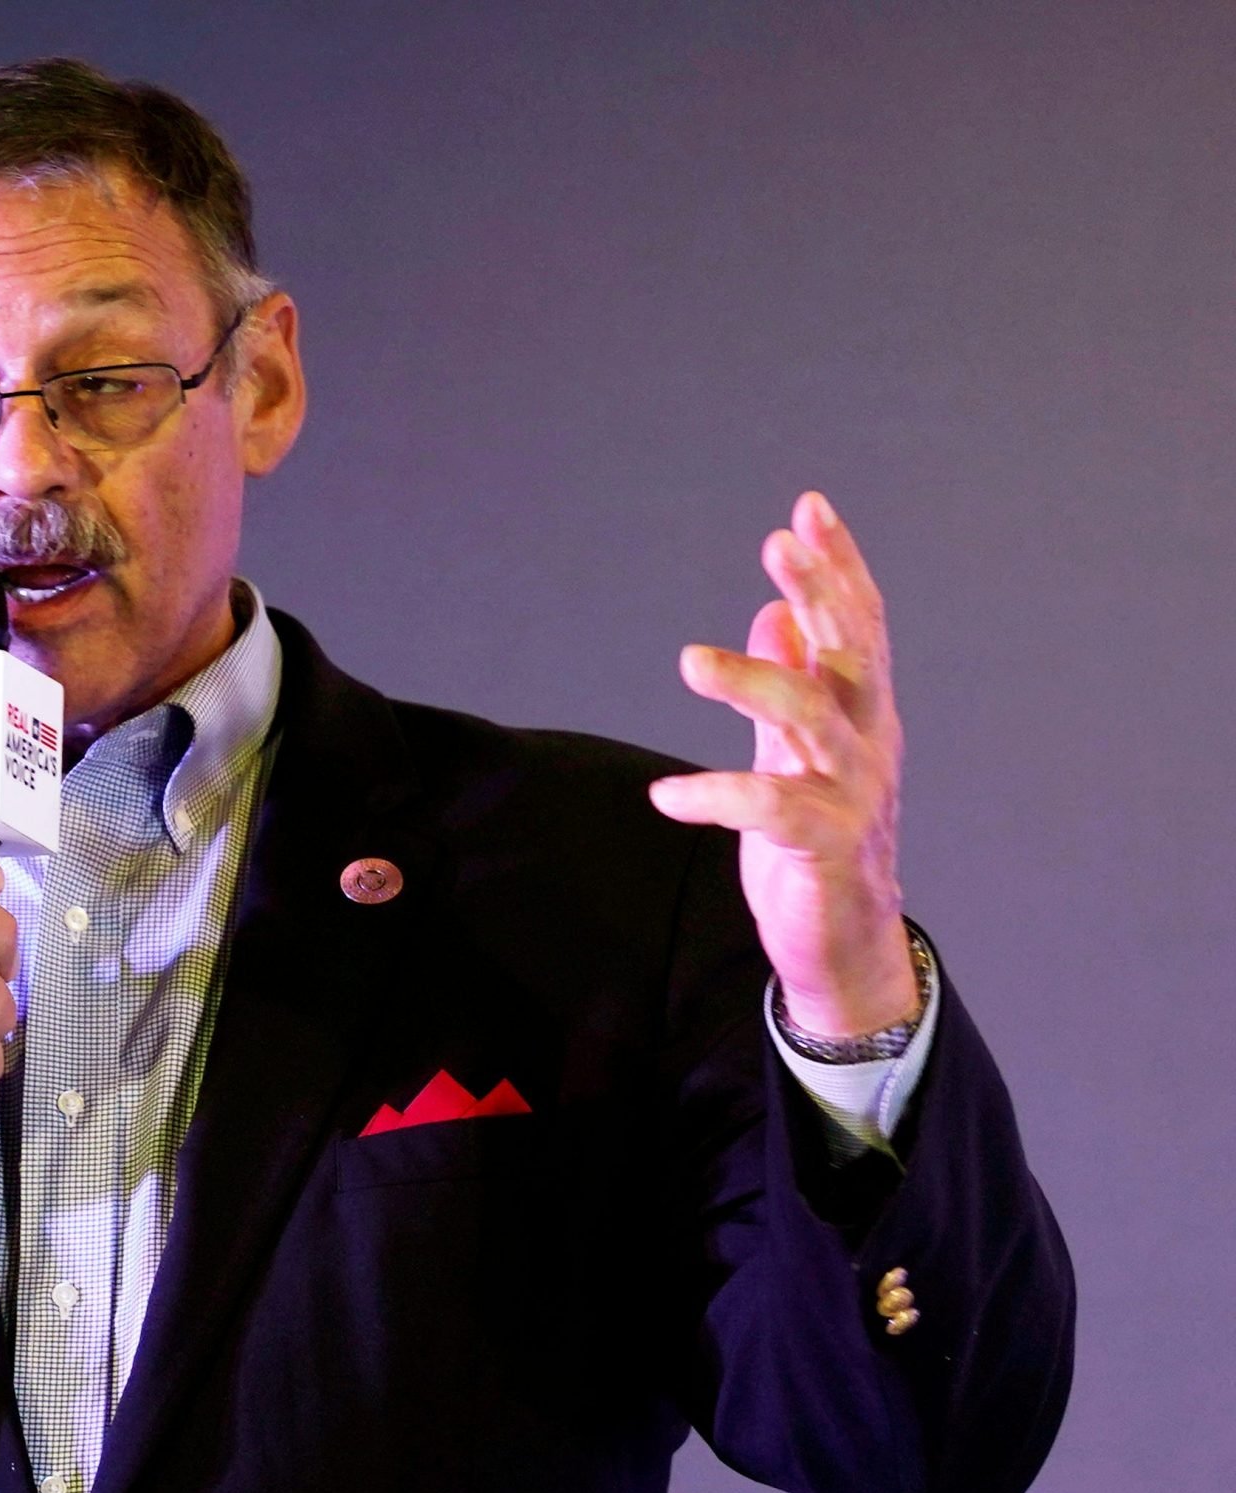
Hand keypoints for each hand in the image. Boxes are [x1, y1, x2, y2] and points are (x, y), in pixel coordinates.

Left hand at [649, 490, 920, 1037]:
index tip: (808, 508)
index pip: (857, 626)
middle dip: (821, 593)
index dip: (838, 567)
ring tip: (689, 660)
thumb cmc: (815, 843)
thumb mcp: (795, 752)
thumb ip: (790, 684)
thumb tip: (773, 614)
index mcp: (861, 715)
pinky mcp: (826, 848)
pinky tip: (666, 796)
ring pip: (812, 719)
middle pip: (852, 653)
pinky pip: (771, 808)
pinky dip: (716, 795)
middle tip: (778, 544)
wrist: (844, 942)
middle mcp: (868, 744)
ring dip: (753, 683)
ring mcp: (853, 795)